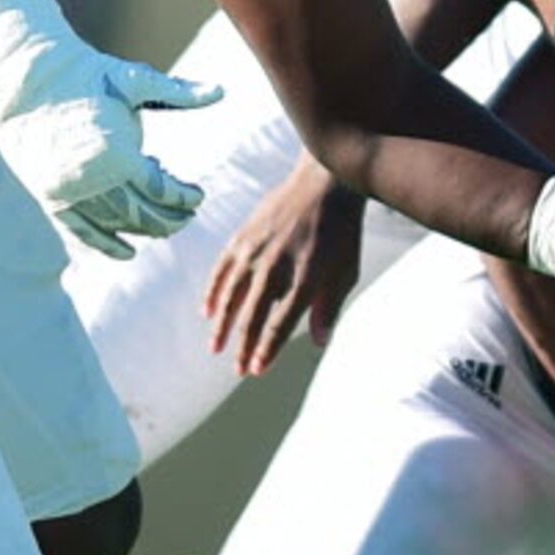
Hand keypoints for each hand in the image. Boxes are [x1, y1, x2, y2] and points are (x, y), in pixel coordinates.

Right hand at [0, 52, 220, 259]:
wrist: (22, 78)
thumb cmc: (84, 74)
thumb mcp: (134, 81)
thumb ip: (179, 93)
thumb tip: (221, 91)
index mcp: (119, 154)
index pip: (162, 189)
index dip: (183, 197)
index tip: (198, 196)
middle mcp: (94, 180)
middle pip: (142, 215)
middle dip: (168, 220)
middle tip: (187, 217)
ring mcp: (68, 192)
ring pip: (114, 224)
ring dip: (142, 230)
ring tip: (162, 228)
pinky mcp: (49, 196)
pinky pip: (81, 230)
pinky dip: (104, 244)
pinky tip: (127, 253)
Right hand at [206, 154, 366, 374]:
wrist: (324, 184)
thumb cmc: (341, 232)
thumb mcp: (346, 271)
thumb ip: (329, 307)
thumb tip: (319, 342)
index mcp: (304, 278)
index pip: (279, 324)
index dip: (267, 350)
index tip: (257, 370)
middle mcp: (275, 267)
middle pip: (252, 316)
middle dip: (244, 347)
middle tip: (239, 370)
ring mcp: (255, 251)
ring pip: (232, 297)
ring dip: (223, 325)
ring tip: (216, 348)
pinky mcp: (243, 237)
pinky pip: (222, 270)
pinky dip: (214, 292)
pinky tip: (208, 312)